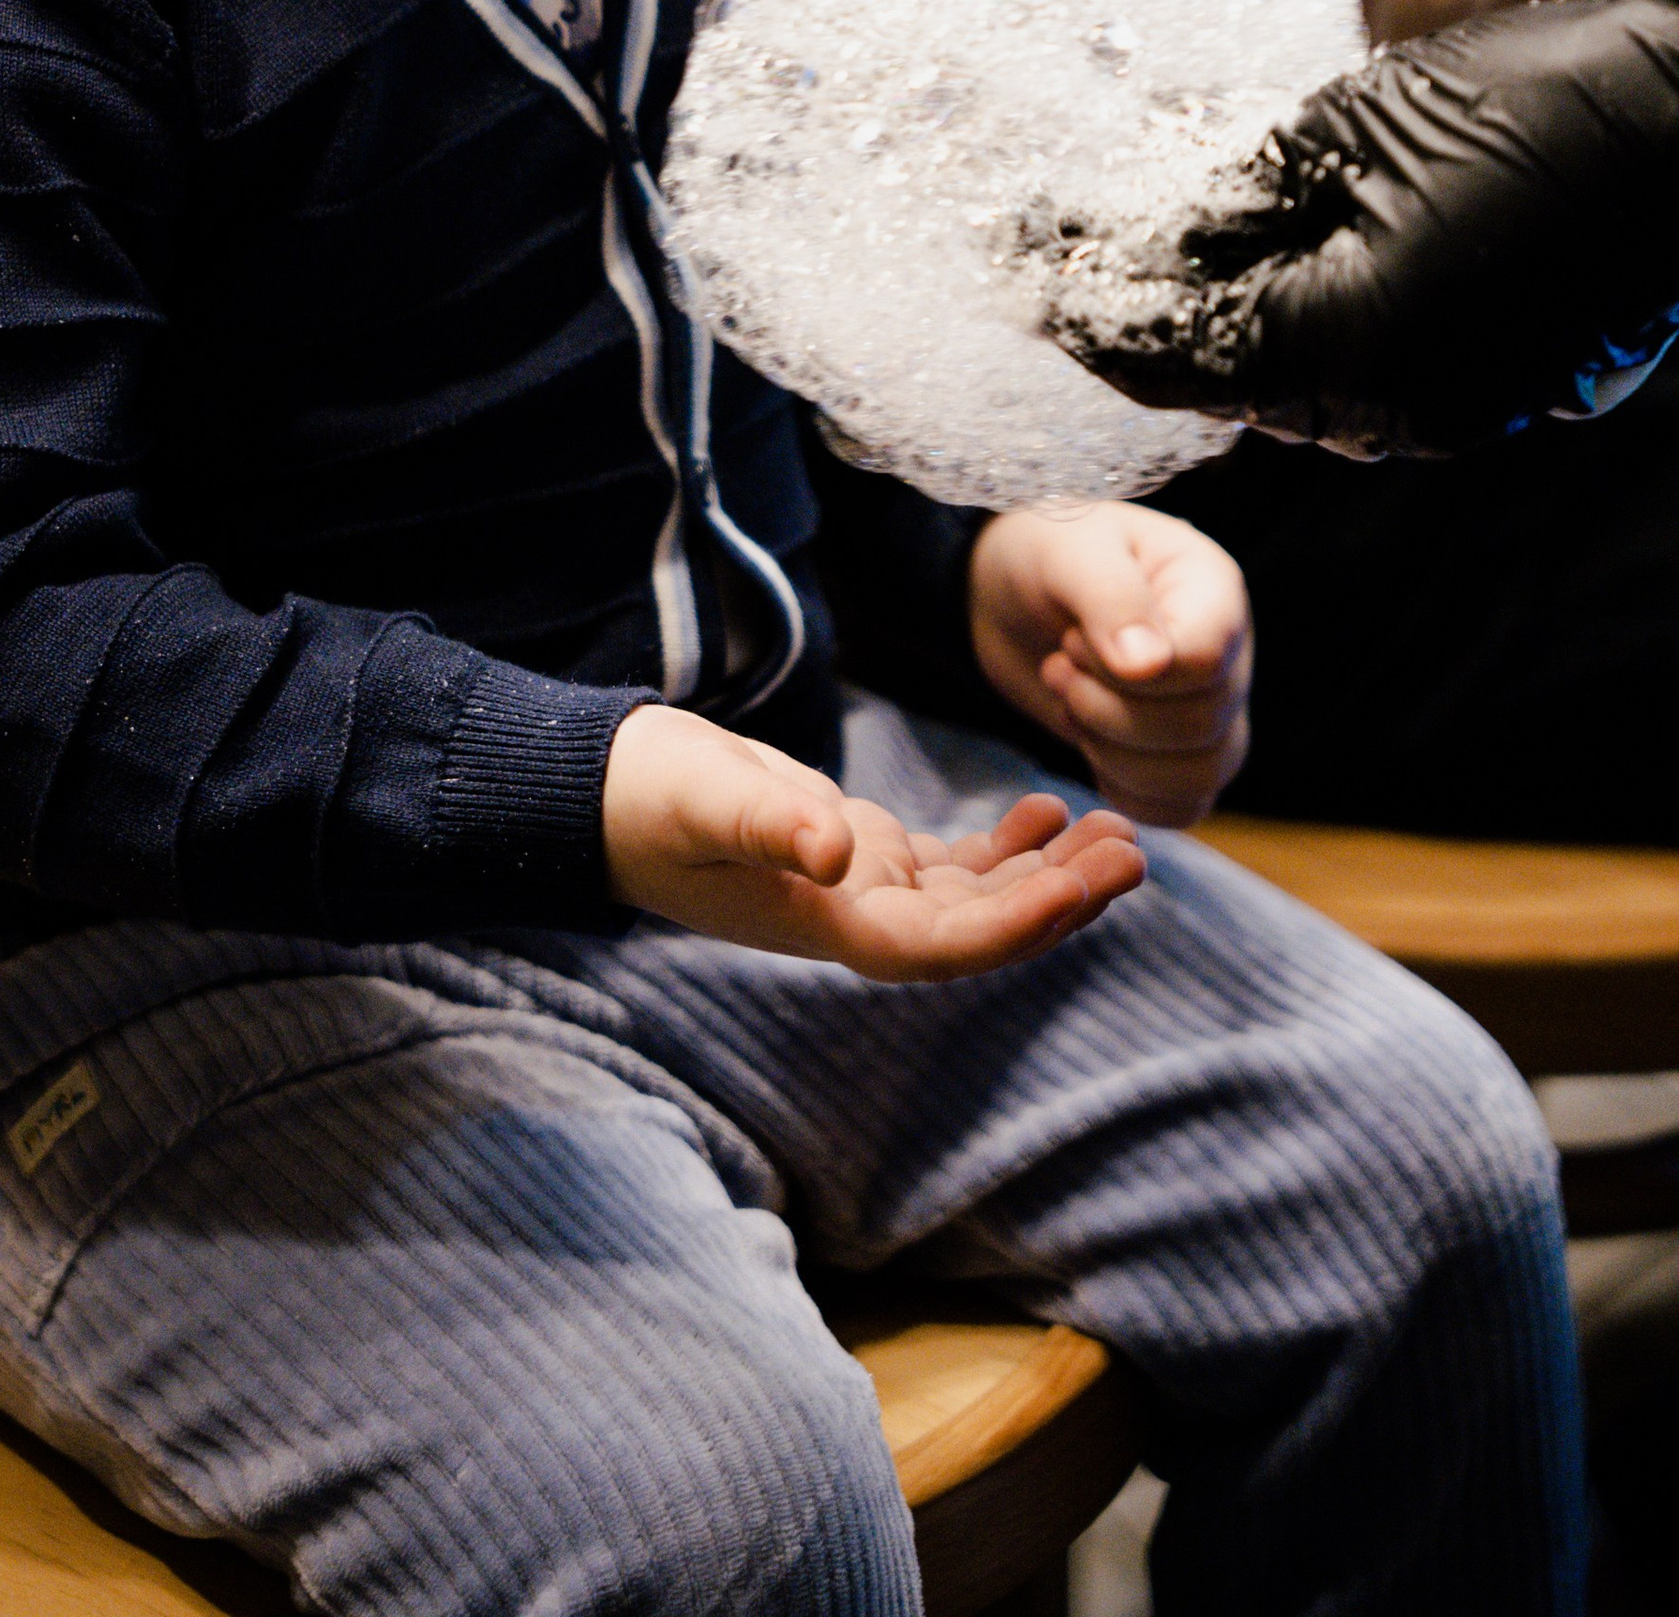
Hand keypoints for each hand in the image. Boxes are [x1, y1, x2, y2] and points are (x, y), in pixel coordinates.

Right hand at [600, 700, 1141, 978]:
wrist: (603, 790)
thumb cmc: (648, 797)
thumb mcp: (706, 797)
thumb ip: (770, 823)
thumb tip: (838, 852)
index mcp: (826, 927)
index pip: (944, 947)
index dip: (1020, 924)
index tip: (1085, 884)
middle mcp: (854, 922)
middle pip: (981, 930)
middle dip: (1062, 898)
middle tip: (1134, 849)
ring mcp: (859, 891)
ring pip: (978, 899)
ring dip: (1049, 873)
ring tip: (1117, 831)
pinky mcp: (857, 855)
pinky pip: (950, 868)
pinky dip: (1006, 845)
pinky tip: (1049, 809)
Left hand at [969, 503, 1250, 824]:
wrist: (1016, 590)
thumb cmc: (1047, 551)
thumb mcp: (1067, 551)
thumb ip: (1109, 598)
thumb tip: (1150, 667)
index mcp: (1211, 589)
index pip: (1204, 661)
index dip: (1128, 672)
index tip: (1071, 639)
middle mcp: (1227, 655)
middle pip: (1198, 726)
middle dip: (1107, 709)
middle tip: (1059, 663)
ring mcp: (1210, 712)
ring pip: (1196, 777)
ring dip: (1111, 751)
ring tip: (1068, 694)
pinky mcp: (1179, 758)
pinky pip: (1178, 807)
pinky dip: (1122, 789)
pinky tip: (1085, 738)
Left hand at [1066, 0, 1678, 454]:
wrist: (1678, 120)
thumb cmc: (1520, 99)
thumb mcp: (1340, 132)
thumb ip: (1228, 199)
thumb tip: (1139, 239)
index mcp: (1347, 343)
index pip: (1169, 354)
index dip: (1081, 312)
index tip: (1014, 267)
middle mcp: (1394, 410)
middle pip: (1223, 377)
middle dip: (1145, 312)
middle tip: (1058, 246)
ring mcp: (1447, 413)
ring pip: (1289, 378)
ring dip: (1221, 315)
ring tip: (1150, 241)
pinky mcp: (1484, 391)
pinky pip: (1357, 369)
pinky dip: (1300, 318)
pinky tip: (1265, 253)